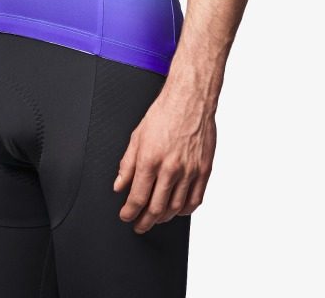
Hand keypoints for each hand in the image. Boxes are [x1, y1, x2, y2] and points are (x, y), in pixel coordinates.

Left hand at [112, 86, 215, 232]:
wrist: (190, 100)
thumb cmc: (164, 113)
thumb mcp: (137, 136)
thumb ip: (127, 164)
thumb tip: (120, 185)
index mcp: (151, 160)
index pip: (137, 197)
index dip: (129, 212)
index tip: (126, 216)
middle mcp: (170, 169)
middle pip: (156, 208)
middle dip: (144, 221)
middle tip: (139, 225)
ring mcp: (189, 171)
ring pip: (175, 208)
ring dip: (163, 218)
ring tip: (155, 218)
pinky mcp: (204, 170)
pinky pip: (195, 200)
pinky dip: (184, 211)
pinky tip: (177, 210)